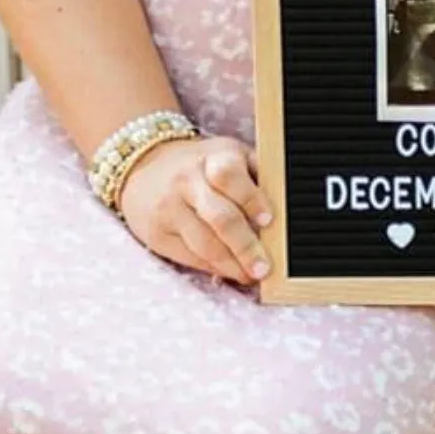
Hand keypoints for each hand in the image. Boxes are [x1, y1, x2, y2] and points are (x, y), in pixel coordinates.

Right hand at [119, 136, 274, 285]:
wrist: (145, 165)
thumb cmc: (205, 169)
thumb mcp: (232, 159)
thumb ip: (258, 179)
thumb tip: (289, 218)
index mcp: (214, 158)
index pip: (230, 176)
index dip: (252, 200)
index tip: (269, 221)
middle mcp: (188, 180)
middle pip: (221, 218)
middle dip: (247, 247)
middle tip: (264, 268)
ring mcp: (169, 206)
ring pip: (205, 244)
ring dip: (233, 265)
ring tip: (249, 275)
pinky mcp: (156, 232)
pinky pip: (190, 257)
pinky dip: (214, 268)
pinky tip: (228, 270)